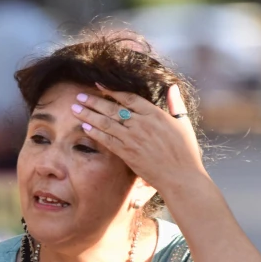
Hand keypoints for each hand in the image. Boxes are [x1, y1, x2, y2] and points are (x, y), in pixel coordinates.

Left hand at [72, 83, 204, 193]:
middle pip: (112, 109)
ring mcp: (132, 138)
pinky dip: (95, 133)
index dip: (112, 91)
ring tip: (75, 109)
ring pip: (106, 123)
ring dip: (89, 115)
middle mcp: (141, 123)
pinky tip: (84, 127)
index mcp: (155, 113)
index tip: (99, 85)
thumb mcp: (183, 123)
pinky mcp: (127, 153)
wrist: (180, 175)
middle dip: (94, 102)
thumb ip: (176, 104)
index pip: (128, 97)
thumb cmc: (185, 150)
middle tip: (79, 96)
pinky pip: (107, 140)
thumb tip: (173, 87)